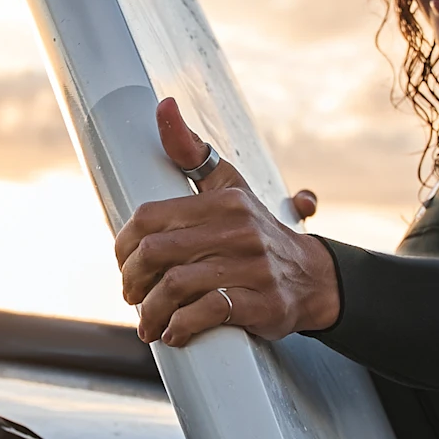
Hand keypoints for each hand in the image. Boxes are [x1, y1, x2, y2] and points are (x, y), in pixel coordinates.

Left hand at [111, 97, 339, 345]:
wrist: (314, 278)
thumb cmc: (259, 232)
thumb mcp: (230, 187)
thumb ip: (192, 152)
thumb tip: (164, 105)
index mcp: (223, 202)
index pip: (149, 219)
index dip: (123, 246)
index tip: (123, 263)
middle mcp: (238, 231)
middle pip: (156, 254)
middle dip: (132, 281)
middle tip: (131, 296)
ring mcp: (252, 268)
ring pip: (177, 286)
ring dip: (152, 310)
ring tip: (147, 322)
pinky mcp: (262, 304)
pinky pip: (209, 313)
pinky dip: (182, 327)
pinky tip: (173, 333)